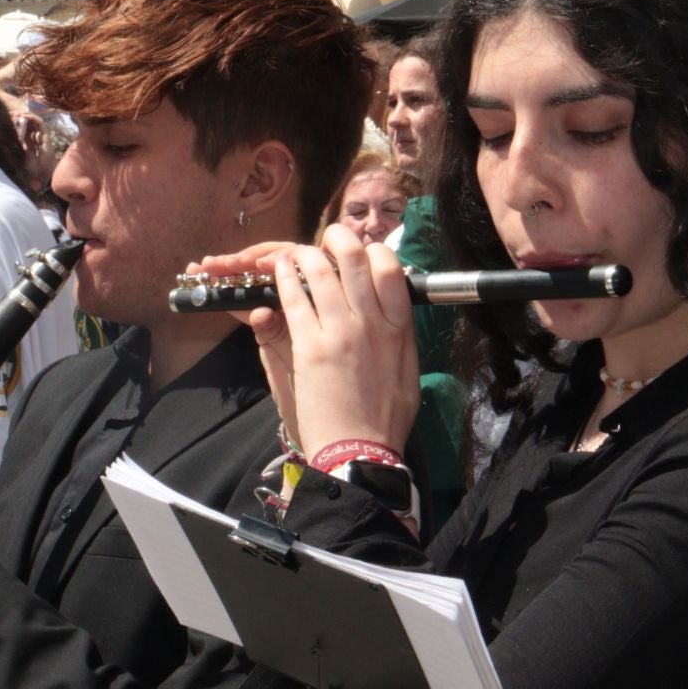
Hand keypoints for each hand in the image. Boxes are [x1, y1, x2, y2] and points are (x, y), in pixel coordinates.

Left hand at [207, 225, 418, 458]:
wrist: (360, 450)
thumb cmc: (386, 417)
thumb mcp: (407, 370)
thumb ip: (399, 336)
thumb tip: (394, 314)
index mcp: (400, 327)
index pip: (390, 268)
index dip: (373, 251)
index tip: (362, 253)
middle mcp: (372, 321)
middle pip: (355, 258)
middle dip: (339, 238)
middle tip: (329, 239)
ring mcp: (340, 331)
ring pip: (321, 272)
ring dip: (306, 254)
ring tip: (297, 253)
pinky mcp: (311, 345)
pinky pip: (294, 299)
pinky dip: (285, 278)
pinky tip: (280, 270)